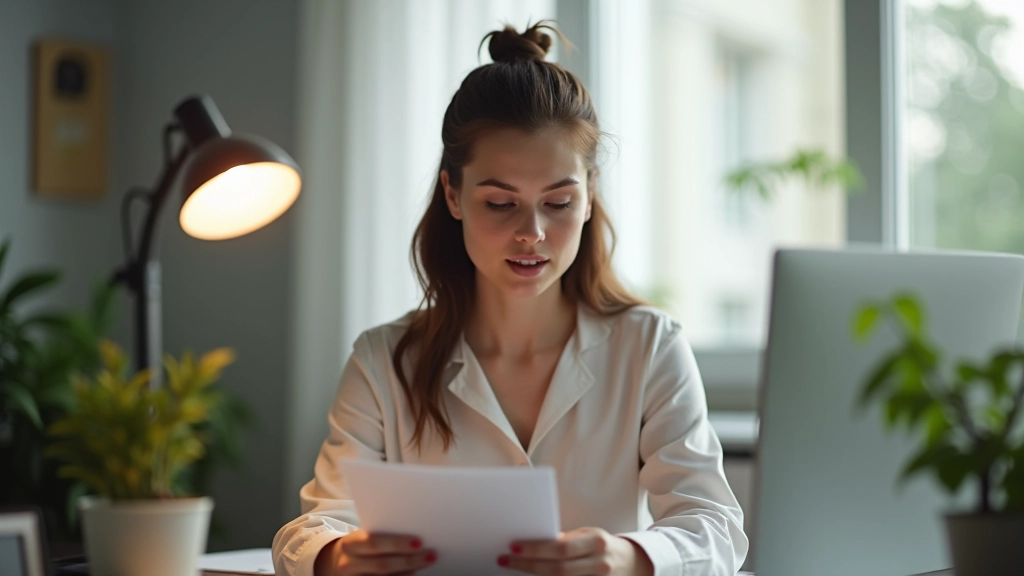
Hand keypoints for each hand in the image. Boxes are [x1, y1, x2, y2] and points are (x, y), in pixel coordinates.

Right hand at [313, 529, 436, 574]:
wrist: (342, 560)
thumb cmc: (362, 543)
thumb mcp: (365, 535)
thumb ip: (383, 533)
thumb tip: (416, 535)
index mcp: (351, 543)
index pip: (374, 543)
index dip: (397, 543)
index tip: (419, 541)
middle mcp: (349, 563)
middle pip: (382, 565)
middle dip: (409, 560)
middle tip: (430, 555)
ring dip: (409, 571)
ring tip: (425, 563)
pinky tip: (413, 573)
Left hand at [498, 527, 653, 575]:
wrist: (632, 563)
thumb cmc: (602, 546)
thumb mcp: (586, 536)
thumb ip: (565, 540)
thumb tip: (535, 540)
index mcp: (597, 542)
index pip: (561, 547)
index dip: (536, 549)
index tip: (513, 547)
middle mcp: (600, 564)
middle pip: (558, 570)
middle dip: (528, 566)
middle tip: (505, 561)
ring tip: (514, 572)